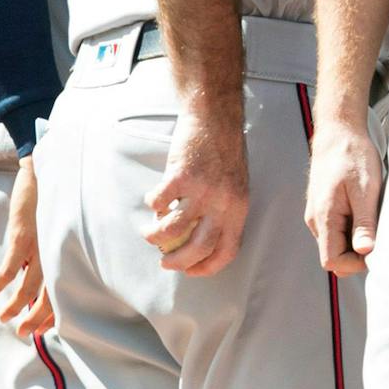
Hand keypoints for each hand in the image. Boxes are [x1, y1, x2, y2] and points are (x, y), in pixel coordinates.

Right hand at [0, 155, 53, 337]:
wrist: (49, 166)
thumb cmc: (56, 197)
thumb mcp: (62, 225)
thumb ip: (57, 247)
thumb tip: (48, 273)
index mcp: (69, 251)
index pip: (65, 290)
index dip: (55, 312)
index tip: (47, 328)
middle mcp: (59, 252)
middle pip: (50, 295)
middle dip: (37, 318)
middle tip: (25, 333)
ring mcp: (42, 245)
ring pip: (29, 287)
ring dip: (15, 306)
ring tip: (5, 319)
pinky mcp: (24, 235)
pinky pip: (10, 267)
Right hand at [143, 106, 248, 276]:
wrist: (215, 118)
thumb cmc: (224, 152)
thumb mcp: (236, 186)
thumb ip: (223, 211)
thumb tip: (200, 242)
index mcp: (239, 207)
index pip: (227, 250)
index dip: (207, 267)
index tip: (191, 270)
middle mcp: (223, 202)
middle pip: (198, 248)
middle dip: (177, 262)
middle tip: (164, 261)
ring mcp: (201, 189)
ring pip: (172, 229)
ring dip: (155, 236)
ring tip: (149, 232)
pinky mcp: (180, 176)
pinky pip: (159, 202)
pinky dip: (151, 205)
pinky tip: (152, 200)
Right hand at [304, 116, 383, 276]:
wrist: (339, 132)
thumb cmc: (353, 156)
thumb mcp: (365, 189)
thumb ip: (364, 222)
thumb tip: (366, 253)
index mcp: (324, 217)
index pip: (332, 261)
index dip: (355, 264)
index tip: (377, 251)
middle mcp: (315, 220)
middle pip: (334, 255)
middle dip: (357, 254)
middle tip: (381, 235)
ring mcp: (317, 214)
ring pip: (336, 242)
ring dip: (356, 240)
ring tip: (375, 218)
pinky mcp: (324, 207)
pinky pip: (337, 230)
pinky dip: (352, 228)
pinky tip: (367, 211)